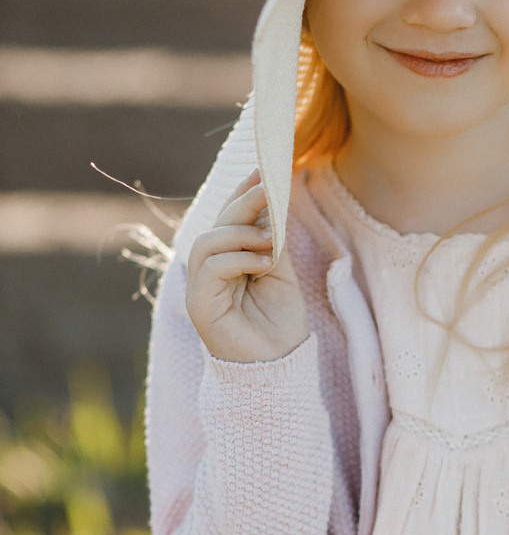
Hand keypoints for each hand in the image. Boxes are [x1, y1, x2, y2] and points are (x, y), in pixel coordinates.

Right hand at [185, 168, 309, 362]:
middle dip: (246, 202)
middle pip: (219, 223)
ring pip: (209, 241)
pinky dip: (238, 258)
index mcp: (230, 259)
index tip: (265, 167)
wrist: (279, 366)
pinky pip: (211, 267)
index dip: (243, 191)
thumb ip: (273, 241)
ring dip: (241, 232)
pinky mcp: (199, 303)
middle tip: (271, 187)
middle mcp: (211, 269)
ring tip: (270, 240)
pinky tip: (263, 262)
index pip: (230, 217)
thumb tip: (274, 201)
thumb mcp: (282, 273)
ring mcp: (201, 285)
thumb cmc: (281, 324)